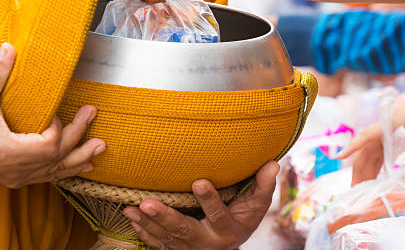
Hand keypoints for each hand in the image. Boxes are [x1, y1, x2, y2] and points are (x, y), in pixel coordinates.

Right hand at [0, 43, 105, 188]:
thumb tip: (10, 46)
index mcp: (8, 152)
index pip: (48, 145)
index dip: (59, 128)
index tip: (56, 110)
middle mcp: (15, 170)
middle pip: (57, 157)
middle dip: (79, 136)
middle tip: (92, 113)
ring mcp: (15, 177)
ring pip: (55, 172)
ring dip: (79, 158)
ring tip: (100, 148)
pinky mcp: (14, 178)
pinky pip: (46, 177)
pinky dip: (65, 170)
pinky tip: (84, 166)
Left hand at [122, 161, 278, 249]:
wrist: (229, 244)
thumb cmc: (243, 218)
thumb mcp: (257, 205)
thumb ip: (263, 185)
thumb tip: (273, 162)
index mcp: (228, 230)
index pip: (219, 215)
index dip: (209, 200)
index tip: (198, 181)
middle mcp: (207, 243)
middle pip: (184, 231)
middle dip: (165, 217)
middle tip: (147, 203)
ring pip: (166, 238)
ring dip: (148, 223)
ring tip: (132, 207)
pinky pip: (157, 243)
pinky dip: (143, 231)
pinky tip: (130, 216)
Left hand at [338, 89, 404, 184]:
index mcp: (392, 140)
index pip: (377, 160)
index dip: (372, 174)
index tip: (368, 189)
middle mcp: (383, 135)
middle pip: (368, 158)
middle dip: (363, 176)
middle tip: (357, 192)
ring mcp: (381, 130)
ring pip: (364, 152)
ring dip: (358, 169)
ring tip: (353, 185)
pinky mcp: (383, 126)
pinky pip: (363, 138)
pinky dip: (352, 146)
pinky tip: (341, 155)